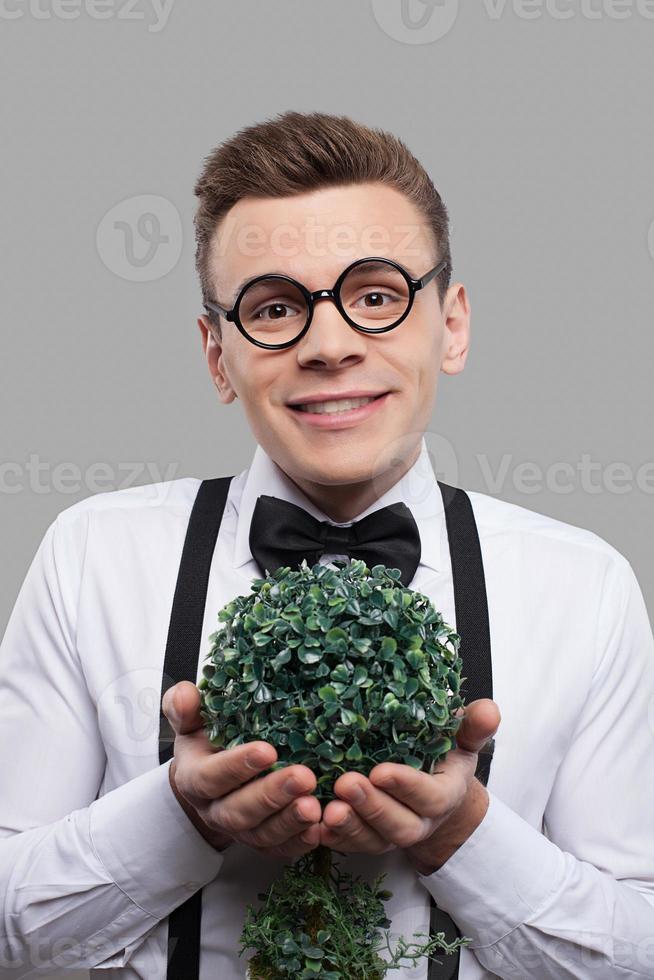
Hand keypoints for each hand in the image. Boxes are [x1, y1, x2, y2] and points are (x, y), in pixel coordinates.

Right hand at [162, 681, 321, 858]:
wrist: (210, 778)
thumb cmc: (206, 742)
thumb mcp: (191, 721)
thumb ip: (184, 707)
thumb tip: (188, 694)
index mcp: (194, 778)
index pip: (210, 777)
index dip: (236, 767)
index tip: (267, 751)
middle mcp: (214, 810)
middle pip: (239, 812)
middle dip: (271, 797)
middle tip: (303, 778)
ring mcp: (239, 830)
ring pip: (262, 835)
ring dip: (290, 822)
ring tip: (315, 806)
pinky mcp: (262, 842)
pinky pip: (279, 849)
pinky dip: (300, 842)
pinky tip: (320, 829)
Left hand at [319, 698, 500, 868]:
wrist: (435, 791)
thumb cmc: (444, 755)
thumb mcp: (462, 738)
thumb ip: (474, 726)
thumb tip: (489, 710)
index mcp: (443, 795)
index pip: (429, 797)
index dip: (406, 787)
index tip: (380, 770)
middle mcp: (419, 821)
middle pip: (398, 825)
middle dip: (372, 808)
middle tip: (346, 784)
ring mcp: (391, 833)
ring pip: (372, 840)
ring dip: (350, 826)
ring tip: (327, 808)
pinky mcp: (366, 838)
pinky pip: (349, 845)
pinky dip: (331, 838)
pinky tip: (312, 824)